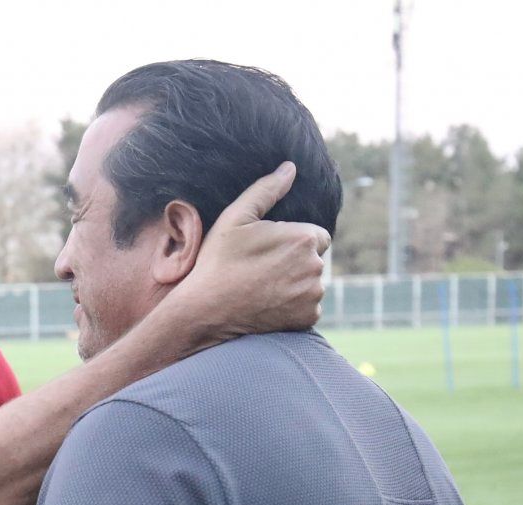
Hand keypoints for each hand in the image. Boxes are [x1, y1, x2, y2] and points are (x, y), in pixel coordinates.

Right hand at [174, 162, 329, 337]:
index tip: (269, 250)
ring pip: (311, 284)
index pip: (317, 235)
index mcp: (304, 238)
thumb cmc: (218, 261)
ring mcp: (312, 295)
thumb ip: (266, 190)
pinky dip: (294, 307)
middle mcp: (315, 266)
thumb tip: (290, 168)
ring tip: (263, 287)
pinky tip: (268, 304)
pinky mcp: (307, 318)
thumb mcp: (235, 217)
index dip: (293, 241)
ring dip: (295, 284)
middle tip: (261, 270)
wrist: (205, 311)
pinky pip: (307, 308)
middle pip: (314, 260)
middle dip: (295, 262)